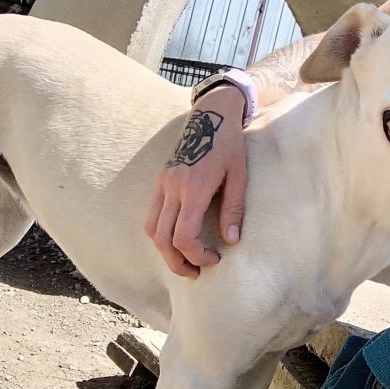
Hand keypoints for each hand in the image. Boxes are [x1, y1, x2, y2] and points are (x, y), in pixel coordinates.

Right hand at [144, 85, 247, 278]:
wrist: (211, 114)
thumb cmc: (229, 144)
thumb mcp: (238, 176)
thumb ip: (233, 210)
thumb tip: (231, 241)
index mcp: (194, 188)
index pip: (184, 236)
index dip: (197, 256)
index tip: (214, 259)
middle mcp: (173, 187)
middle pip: (162, 239)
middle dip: (176, 262)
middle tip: (196, 273)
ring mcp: (163, 182)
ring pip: (151, 228)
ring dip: (164, 250)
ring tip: (184, 260)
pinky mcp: (161, 179)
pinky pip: (152, 213)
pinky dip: (160, 232)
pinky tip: (177, 237)